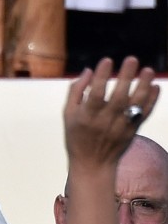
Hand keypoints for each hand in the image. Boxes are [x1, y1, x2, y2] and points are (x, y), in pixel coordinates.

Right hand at [64, 56, 159, 172]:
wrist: (93, 164)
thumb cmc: (76, 136)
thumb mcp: (68, 114)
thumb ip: (76, 91)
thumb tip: (88, 70)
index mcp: (87, 116)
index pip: (95, 94)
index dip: (101, 77)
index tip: (106, 60)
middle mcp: (105, 121)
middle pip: (119, 97)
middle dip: (126, 77)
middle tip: (132, 59)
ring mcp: (121, 126)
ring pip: (135, 105)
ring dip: (143, 86)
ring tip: (148, 70)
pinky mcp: (132, 131)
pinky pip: (144, 114)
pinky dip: (152, 101)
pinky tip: (155, 86)